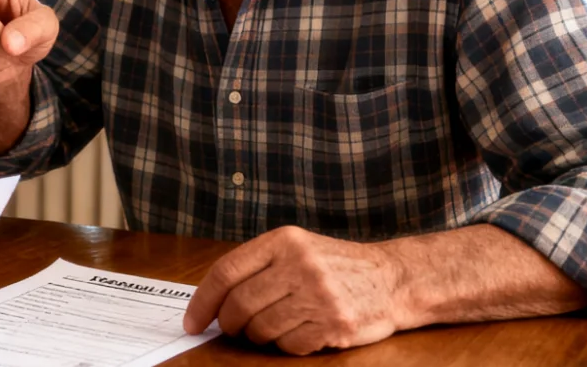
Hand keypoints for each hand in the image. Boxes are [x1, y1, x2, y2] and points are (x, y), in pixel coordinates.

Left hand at [183, 225, 406, 354]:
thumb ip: (258, 267)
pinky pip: (290, 345)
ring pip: (262, 329)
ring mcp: (319, 295)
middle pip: (240, 305)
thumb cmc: (336, 266)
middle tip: (233, 329)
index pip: (227, 272)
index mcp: (284, 241)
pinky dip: (286, 345)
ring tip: (273, 327)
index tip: (192, 322)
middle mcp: (300, 265)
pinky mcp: (336, 324)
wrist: (394, 279)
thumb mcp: (297, 249)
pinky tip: (300, 332)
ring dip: (259, 336)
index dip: (203, 301)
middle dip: (229, 324)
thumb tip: (210, 301)